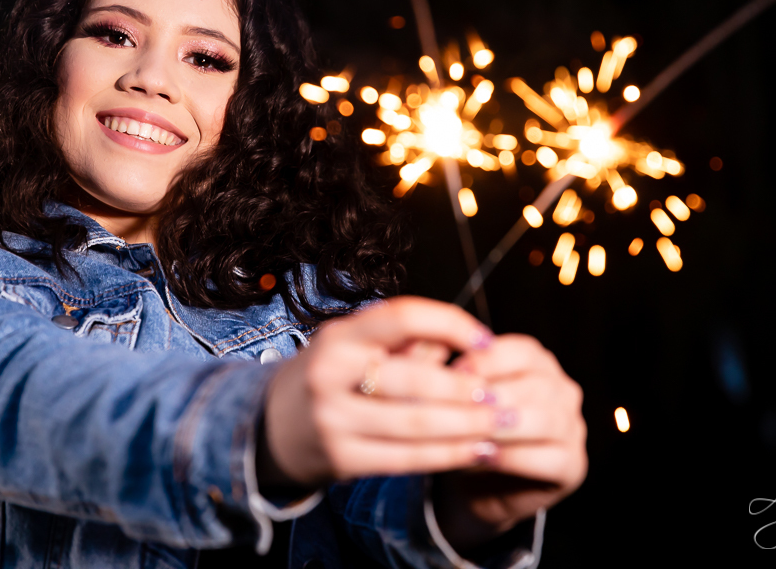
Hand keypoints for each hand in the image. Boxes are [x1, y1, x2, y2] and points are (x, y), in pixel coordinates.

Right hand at [260, 297, 501, 487]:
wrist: (272, 425)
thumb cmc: (333, 375)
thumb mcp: (354, 345)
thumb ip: (407, 340)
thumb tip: (470, 340)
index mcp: (338, 336)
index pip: (401, 316)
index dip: (450, 323)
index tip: (486, 339)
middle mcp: (329, 373)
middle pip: (414, 378)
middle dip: (467, 388)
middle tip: (503, 395)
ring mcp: (332, 419)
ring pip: (415, 423)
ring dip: (467, 425)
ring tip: (502, 423)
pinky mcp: (341, 459)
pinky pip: (407, 458)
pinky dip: (449, 454)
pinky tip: (478, 450)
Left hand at [434, 334, 586, 548]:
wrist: (480, 484)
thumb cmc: (468, 431)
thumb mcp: (460, 398)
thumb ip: (455, 375)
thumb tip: (436, 354)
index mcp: (539, 364)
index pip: (524, 351)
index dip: (488, 360)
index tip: (455, 374)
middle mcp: (563, 391)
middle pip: (539, 384)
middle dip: (496, 396)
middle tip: (461, 407)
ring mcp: (573, 428)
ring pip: (548, 420)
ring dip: (505, 426)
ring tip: (473, 432)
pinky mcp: (573, 465)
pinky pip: (552, 458)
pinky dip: (515, 456)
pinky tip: (486, 455)